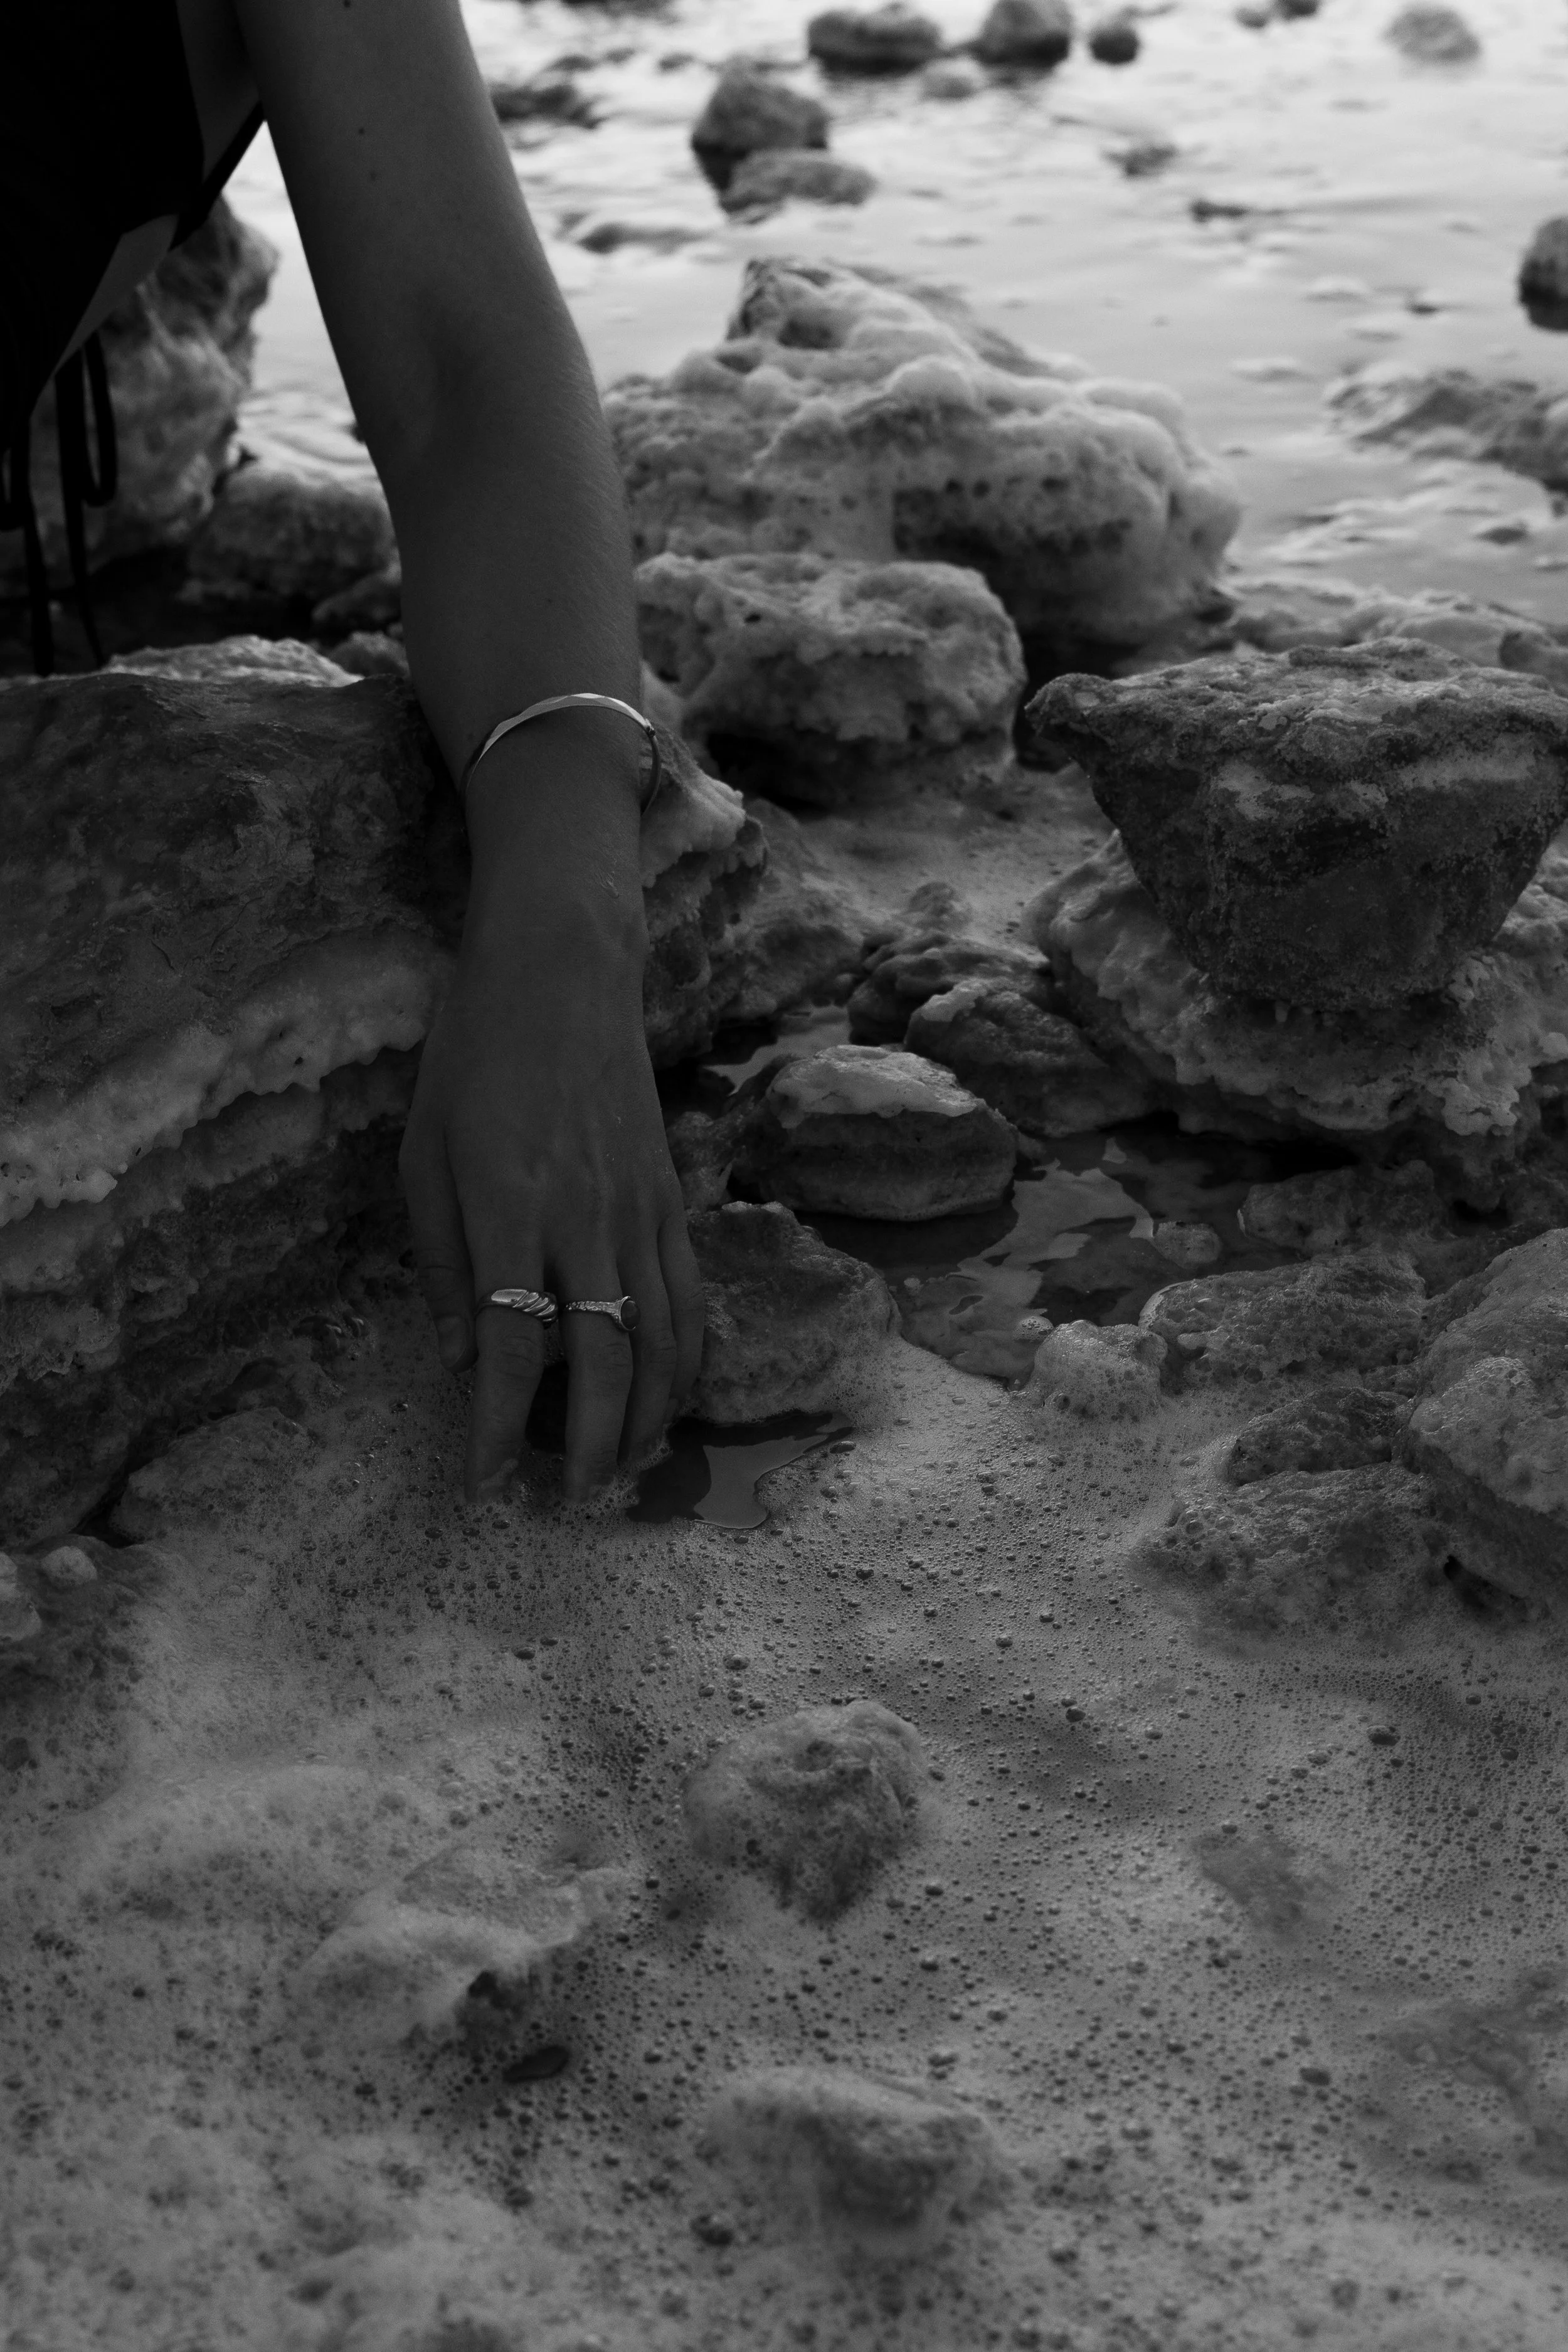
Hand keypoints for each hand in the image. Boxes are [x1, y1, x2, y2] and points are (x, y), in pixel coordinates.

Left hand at [399, 794, 704, 1502]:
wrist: (564, 972)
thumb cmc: (473, 1058)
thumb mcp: (423, 1154)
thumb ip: (441, 1260)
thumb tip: (457, 1358)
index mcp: (508, 1207)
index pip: (507, 1343)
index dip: (494, 1423)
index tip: (481, 1479)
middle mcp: (583, 1219)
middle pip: (602, 1360)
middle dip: (588, 1446)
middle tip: (568, 1502)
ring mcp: (639, 1211)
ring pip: (661, 1341)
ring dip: (647, 1419)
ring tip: (623, 1473)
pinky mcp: (671, 1200)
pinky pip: (690, 1300)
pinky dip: (686, 1363)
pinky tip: (670, 1402)